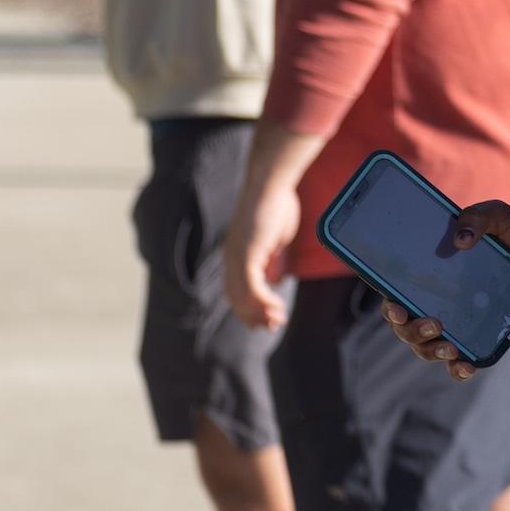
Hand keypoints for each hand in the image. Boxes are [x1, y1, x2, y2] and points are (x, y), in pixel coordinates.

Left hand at [222, 178, 298, 329]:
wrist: (271, 183)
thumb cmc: (277, 203)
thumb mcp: (276, 238)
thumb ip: (273, 258)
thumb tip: (274, 277)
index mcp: (237, 254)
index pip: (237, 290)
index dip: (250, 308)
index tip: (268, 318)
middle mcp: (231, 258)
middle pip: (236, 298)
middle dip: (254, 316)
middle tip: (273, 327)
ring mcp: (237, 256)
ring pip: (242, 296)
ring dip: (260, 313)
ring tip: (278, 321)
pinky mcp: (246, 254)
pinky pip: (251, 287)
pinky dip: (263, 301)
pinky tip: (276, 308)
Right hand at [381, 202, 509, 380]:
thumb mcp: (500, 217)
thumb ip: (479, 216)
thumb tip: (460, 239)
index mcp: (430, 274)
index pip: (397, 295)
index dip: (391, 306)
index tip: (399, 308)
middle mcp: (436, 302)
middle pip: (406, 327)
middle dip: (413, 332)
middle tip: (435, 324)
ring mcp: (457, 323)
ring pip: (427, 348)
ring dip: (432, 352)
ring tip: (450, 348)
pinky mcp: (478, 338)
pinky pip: (459, 362)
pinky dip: (458, 370)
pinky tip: (466, 367)